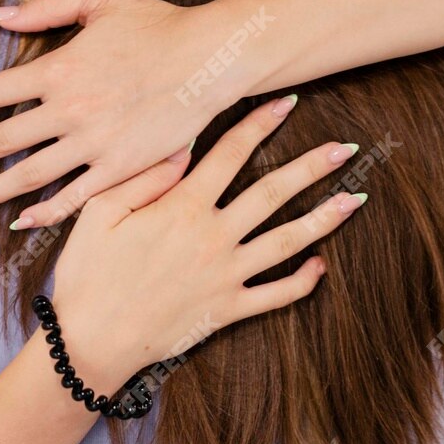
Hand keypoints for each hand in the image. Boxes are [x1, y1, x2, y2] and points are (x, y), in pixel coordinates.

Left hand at [0, 0, 266, 225]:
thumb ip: (43, 8)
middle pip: (0, 140)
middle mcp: (70, 109)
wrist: (213, 57)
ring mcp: (95, 142)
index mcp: (59, 69)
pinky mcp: (122, 167)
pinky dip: (45, 212)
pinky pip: (75, 196)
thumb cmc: (158, 24)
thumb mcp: (99, 1)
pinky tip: (21, 221)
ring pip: (30, 174)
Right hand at [46, 95, 358, 390]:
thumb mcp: (99, 213)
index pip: (230, 153)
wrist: (91, 340)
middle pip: (273, 192)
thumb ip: (144, 176)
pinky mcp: (227, 309)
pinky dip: (303, 281)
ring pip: (287, 241)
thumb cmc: (88, 272)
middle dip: (311, 166)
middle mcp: (213, 237)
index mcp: (182, 207)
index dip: (260, 124)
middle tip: (344, 148)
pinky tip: (321, 266)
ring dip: (324, 219)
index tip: (286, 103)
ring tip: (355, 199)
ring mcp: (226, 275)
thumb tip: (183, 145)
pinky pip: (276, 295)